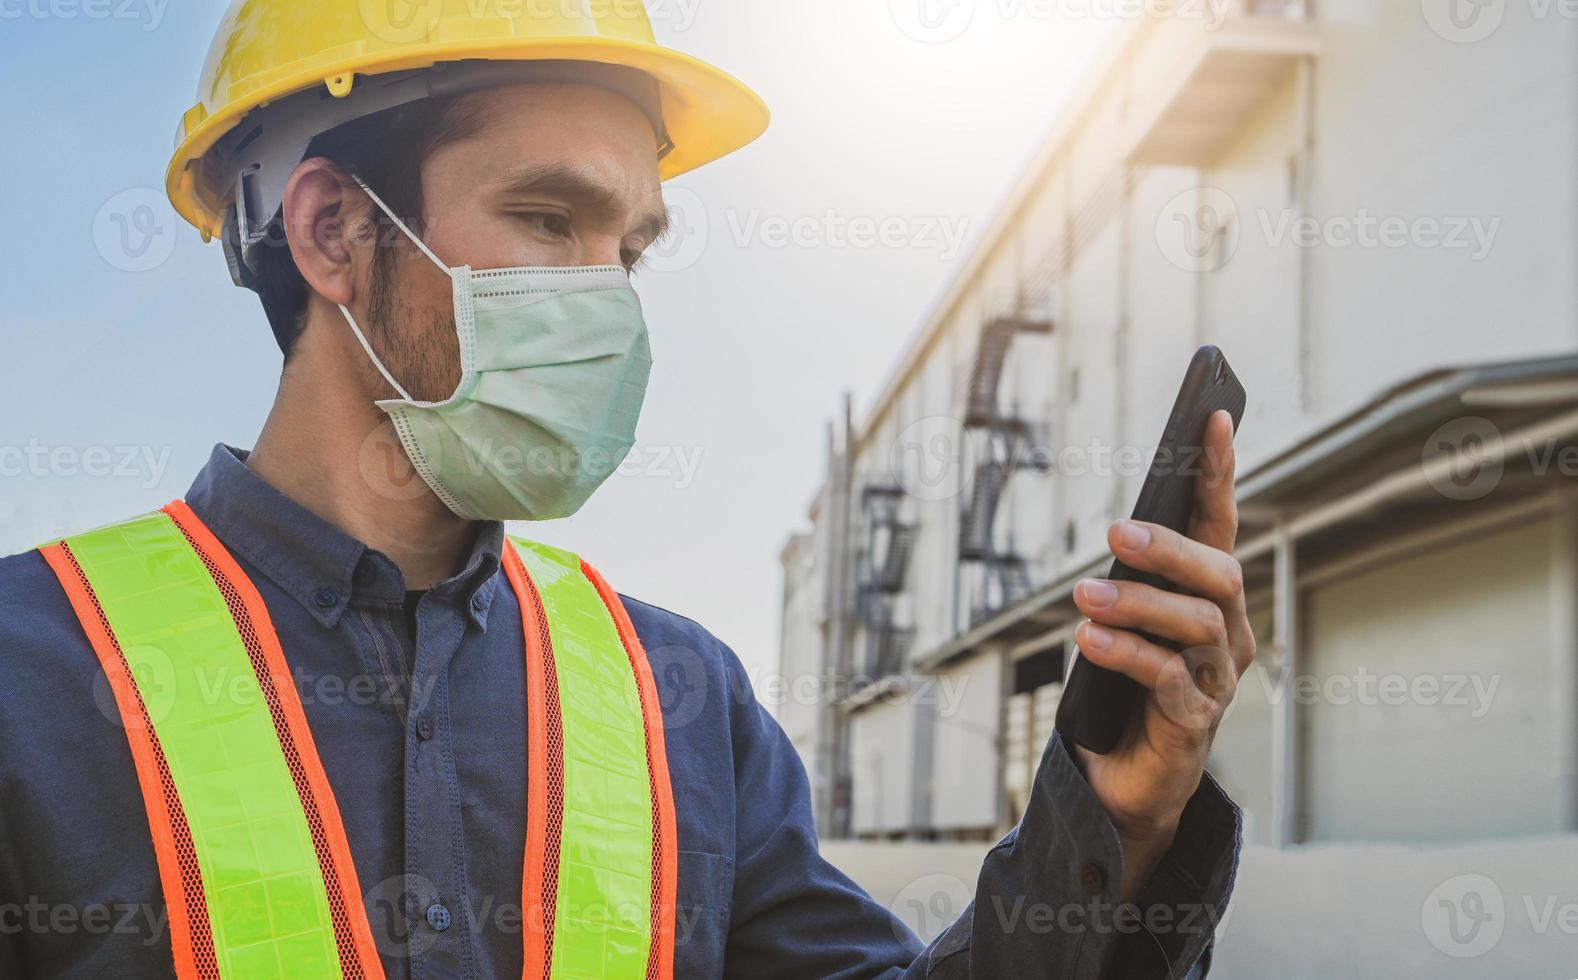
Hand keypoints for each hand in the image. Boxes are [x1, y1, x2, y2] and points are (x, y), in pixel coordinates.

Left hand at [1069, 411, 1254, 901]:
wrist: (1124, 776)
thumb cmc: (1122, 685)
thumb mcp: (1123, 622)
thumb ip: (1130, 581)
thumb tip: (1121, 536)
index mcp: (1209, 596)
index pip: (1219, 523)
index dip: (1219, 472)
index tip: (1212, 418)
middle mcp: (1226, 630)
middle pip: (1218, 573)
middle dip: (1168, 549)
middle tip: (1114, 533)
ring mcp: (1217, 678)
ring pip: (1194, 623)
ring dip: (1137, 604)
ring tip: (1085, 598)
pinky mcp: (1196, 720)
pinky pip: (1169, 678)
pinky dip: (1127, 654)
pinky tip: (1089, 641)